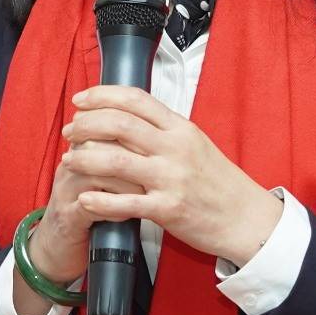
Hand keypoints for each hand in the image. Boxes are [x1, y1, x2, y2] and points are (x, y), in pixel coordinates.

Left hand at [39, 84, 282, 272]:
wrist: (246, 218)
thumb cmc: (219, 183)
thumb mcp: (196, 144)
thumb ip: (164, 129)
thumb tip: (130, 115)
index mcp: (180, 129)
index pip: (135, 99)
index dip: (101, 96)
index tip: (81, 101)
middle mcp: (175, 149)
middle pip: (119, 125)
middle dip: (85, 125)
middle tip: (70, 131)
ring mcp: (171, 179)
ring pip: (115, 161)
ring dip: (84, 158)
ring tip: (69, 160)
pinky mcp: (168, 209)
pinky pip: (125, 203)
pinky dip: (99, 200)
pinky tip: (84, 197)